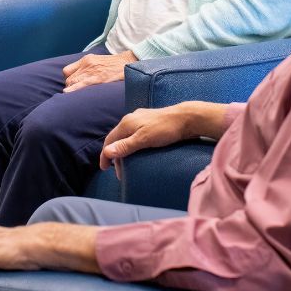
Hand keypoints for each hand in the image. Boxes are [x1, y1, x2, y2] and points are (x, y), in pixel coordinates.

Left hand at [62, 50, 136, 92]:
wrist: (127, 62)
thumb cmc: (113, 64)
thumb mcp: (97, 60)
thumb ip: (87, 67)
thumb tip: (78, 78)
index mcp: (86, 59)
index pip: (67, 71)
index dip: (68, 80)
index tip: (71, 86)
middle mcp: (86, 64)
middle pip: (69, 78)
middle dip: (69, 87)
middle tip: (75, 94)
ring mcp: (92, 70)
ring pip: (73, 82)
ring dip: (72, 90)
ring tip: (75, 97)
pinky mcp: (99, 78)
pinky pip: (82, 84)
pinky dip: (74, 89)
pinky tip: (68, 93)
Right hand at [100, 102, 228, 177]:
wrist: (186, 118)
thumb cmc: (165, 129)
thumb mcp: (144, 139)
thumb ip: (125, 145)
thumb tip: (107, 152)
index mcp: (126, 123)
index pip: (109, 140)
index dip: (105, 155)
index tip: (104, 168)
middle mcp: (130, 119)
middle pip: (117, 138)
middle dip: (115, 155)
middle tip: (119, 172)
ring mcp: (140, 119)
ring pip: (126, 136)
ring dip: (123, 150)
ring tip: (127, 164)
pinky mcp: (149, 122)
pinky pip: (134, 134)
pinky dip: (131, 145)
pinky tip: (137, 150)